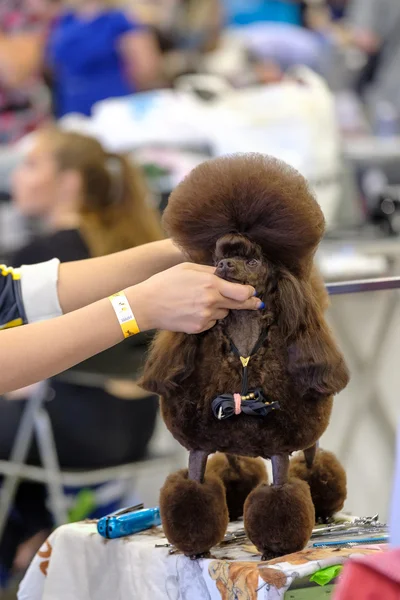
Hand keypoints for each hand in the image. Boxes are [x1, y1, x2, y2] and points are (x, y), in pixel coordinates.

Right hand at [126, 263, 261, 332]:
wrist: (147, 305)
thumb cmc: (165, 282)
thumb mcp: (188, 268)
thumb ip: (210, 271)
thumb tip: (226, 275)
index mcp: (211, 284)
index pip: (242, 291)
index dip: (250, 292)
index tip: (253, 292)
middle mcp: (211, 301)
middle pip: (239, 305)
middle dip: (249, 303)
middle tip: (258, 303)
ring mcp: (205, 317)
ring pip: (224, 313)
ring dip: (220, 308)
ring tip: (202, 301)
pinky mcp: (198, 327)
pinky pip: (212, 322)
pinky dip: (208, 317)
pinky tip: (194, 310)